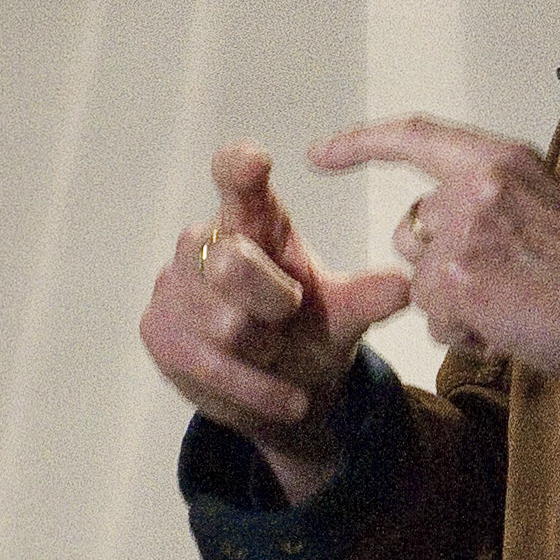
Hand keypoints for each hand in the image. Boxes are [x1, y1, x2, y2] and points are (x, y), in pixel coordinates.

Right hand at [141, 143, 415, 501]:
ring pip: (225, 324)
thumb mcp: (343, 315)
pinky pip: (210, 365)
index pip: (236, 180)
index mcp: (254, 219)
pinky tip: (286, 398)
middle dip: (271, 300)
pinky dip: (257, 389)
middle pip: (233, 262)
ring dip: (266, 353)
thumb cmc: (307, 333)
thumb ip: (365, 298)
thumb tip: (403, 286)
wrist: (277, 394)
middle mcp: (206, 240)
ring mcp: (173, 284)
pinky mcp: (157, 330)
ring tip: (278, 355)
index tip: (254, 161)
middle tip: (289, 315)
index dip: (239, 169)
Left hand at [314, 117, 559, 385]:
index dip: (360, 142)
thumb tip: (439, 226)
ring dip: (453, 305)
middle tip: (505, 286)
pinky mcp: (458, 278)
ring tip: (512, 307)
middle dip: (440, 267)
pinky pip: (434, 318)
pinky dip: (464, 334)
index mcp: (499, 159)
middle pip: (411, 230)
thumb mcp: (543, 205)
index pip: (414, 134)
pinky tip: (510, 328)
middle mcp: (476, 185)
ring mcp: (464, 230)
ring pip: (420, 279)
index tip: (320, 152)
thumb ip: (490, 202)